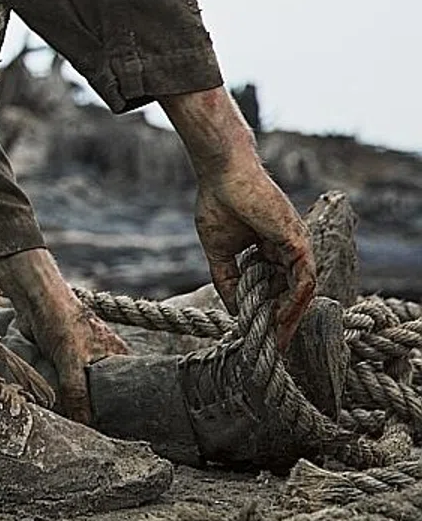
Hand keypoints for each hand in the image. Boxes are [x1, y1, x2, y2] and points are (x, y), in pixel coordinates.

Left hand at [0, 247, 127, 423]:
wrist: (34, 299)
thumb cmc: (61, 322)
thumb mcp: (72, 361)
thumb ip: (78, 393)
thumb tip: (86, 424)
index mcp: (118, 356)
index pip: (130, 390)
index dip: (126, 409)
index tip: (121, 430)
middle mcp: (103, 359)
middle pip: (104, 393)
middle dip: (98, 409)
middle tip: (94, 433)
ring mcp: (83, 360)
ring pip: (83, 389)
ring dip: (76, 403)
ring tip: (75, 427)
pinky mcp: (62, 361)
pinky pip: (65, 384)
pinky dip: (61, 394)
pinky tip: (58, 410)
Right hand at [193, 162, 314, 346]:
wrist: (223, 174)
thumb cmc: (219, 203)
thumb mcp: (220, 251)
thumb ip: (228, 279)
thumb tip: (234, 310)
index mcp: (272, 247)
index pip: (276, 285)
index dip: (270, 309)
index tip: (261, 332)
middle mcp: (289, 248)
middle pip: (292, 291)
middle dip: (284, 320)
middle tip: (276, 345)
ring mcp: (296, 245)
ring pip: (301, 290)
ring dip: (291, 317)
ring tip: (279, 339)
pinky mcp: (297, 242)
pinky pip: (302, 280)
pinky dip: (294, 302)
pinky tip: (280, 319)